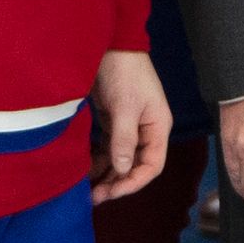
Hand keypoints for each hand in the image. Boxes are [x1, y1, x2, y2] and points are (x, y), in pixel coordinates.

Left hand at [88, 49, 174, 202]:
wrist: (112, 45)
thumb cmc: (125, 73)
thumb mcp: (125, 106)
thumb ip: (123, 139)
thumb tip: (121, 170)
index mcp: (158, 128)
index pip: (152, 166)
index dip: (133, 182)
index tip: (112, 193)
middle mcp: (146, 131)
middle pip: (135, 166)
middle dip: (117, 183)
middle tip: (95, 197)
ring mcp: (130, 126)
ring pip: (120, 159)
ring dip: (106, 175)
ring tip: (87, 189)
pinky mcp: (114, 121)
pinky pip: (108, 148)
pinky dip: (99, 160)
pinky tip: (85, 169)